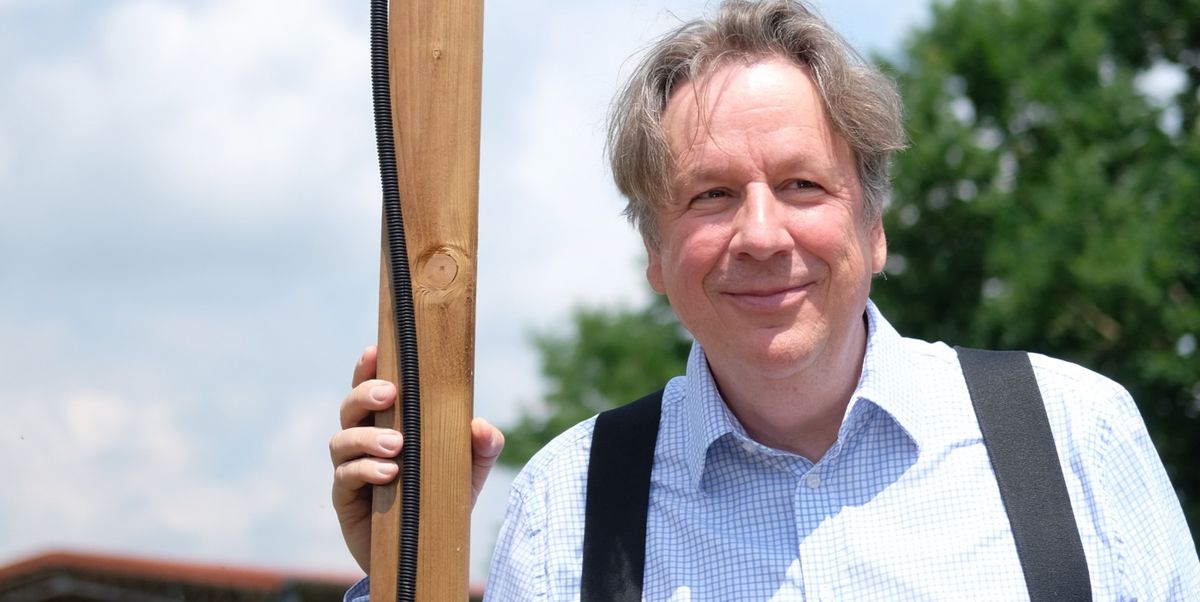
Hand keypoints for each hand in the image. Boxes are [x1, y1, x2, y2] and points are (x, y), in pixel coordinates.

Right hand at [329, 345, 504, 573]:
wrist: (427, 551)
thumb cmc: (443, 499)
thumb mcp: (470, 471)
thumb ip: (482, 447)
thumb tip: (481, 427)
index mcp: (388, 424)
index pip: (371, 390)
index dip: (367, 369)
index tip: (374, 351)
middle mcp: (363, 442)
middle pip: (349, 408)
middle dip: (364, 395)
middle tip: (390, 395)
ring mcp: (350, 469)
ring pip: (342, 441)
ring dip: (366, 437)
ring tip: (396, 445)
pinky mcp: (345, 499)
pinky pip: (344, 477)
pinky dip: (365, 471)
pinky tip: (389, 473)